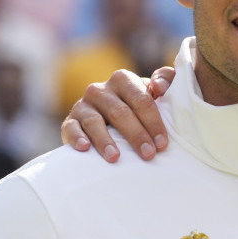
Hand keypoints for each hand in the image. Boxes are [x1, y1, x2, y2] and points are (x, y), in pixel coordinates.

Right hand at [61, 66, 175, 161]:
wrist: (108, 120)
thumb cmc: (138, 107)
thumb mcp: (154, 92)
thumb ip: (166, 81)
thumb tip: (160, 87)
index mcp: (123, 80)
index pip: (141, 100)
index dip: (153, 122)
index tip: (163, 144)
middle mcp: (100, 90)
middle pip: (120, 112)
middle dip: (136, 135)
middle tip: (148, 155)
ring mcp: (83, 105)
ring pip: (94, 121)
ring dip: (105, 140)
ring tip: (115, 158)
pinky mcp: (71, 121)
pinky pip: (71, 128)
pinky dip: (77, 137)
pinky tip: (85, 148)